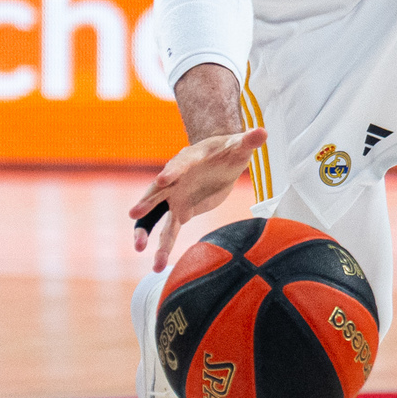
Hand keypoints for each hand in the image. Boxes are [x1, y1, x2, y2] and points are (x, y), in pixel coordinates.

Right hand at [127, 127, 266, 268]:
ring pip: (157, 215)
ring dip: (148, 231)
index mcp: (188, 159)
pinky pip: (169, 230)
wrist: (221, 160)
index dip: (172, 171)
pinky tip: (157, 265)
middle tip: (134, 214)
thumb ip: (249, 140)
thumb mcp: (240, 145)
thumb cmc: (229, 150)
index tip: (162, 180)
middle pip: (157, 190)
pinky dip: (162, 246)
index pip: (179, 164)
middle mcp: (175, 178)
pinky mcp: (181, 211)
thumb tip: (262, 132)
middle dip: (147, 202)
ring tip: (139, 248)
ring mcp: (175, 196)